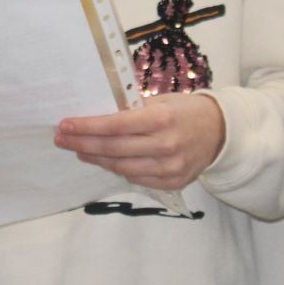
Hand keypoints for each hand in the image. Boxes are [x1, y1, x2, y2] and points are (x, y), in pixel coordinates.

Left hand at [53, 92, 225, 191]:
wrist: (220, 132)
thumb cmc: (185, 111)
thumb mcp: (161, 102)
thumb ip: (132, 111)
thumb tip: (96, 117)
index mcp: (161, 119)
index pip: (115, 125)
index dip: (87, 127)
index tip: (65, 125)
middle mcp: (165, 145)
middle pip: (113, 149)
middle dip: (82, 144)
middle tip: (62, 139)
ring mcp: (169, 167)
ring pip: (120, 167)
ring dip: (96, 159)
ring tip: (80, 151)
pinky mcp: (172, 182)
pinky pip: (135, 178)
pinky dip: (118, 169)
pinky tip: (106, 161)